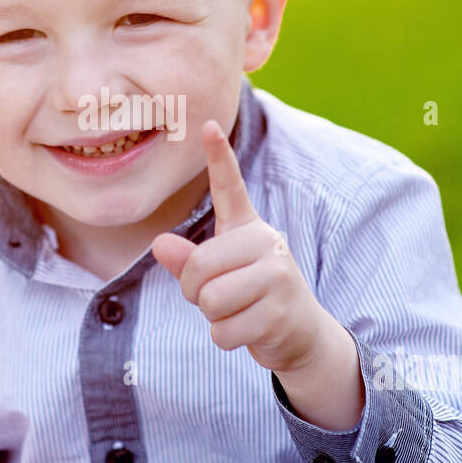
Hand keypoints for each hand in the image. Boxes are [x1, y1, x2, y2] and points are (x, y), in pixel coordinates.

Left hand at [151, 119, 341, 376]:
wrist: (301, 334)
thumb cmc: (250, 296)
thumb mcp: (218, 274)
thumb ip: (189, 260)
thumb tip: (160, 244)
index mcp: (248, 228)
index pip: (230, 187)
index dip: (219, 157)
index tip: (208, 125)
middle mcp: (266, 243)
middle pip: (198, 267)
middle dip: (195, 292)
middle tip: (219, 297)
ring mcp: (277, 277)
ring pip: (210, 301)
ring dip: (213, 317)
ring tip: (238, 311)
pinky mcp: (280, 313)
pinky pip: (224, 330)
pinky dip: (226, 337)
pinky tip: (249, 330)